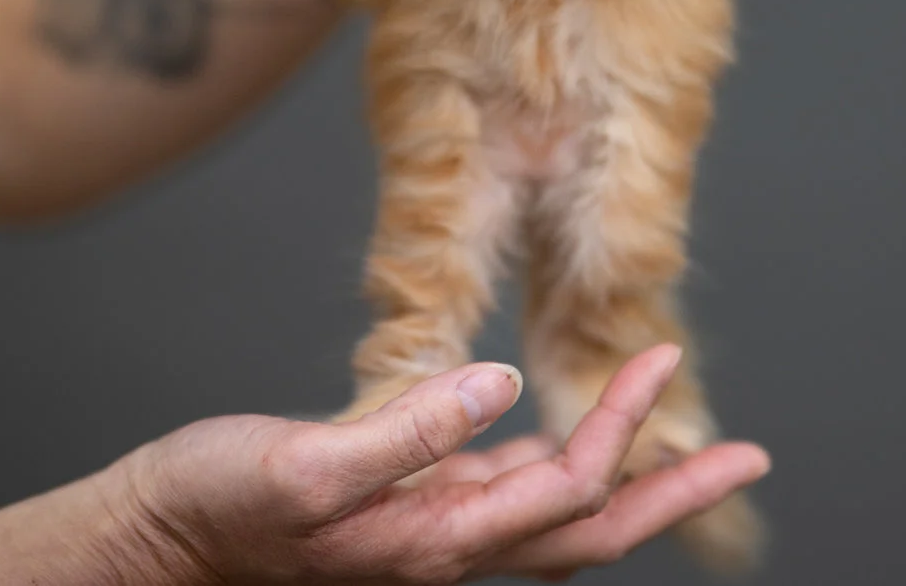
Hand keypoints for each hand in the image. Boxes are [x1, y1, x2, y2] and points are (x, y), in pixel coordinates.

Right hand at [117, 347, 768, 583]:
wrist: (160, 542)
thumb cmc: (218, 506)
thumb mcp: (304, 469)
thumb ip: (404, 433)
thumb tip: (496, 386)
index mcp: (436, 538)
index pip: (565, 488)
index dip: (623, 426)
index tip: (665, 359)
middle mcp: (449, 546)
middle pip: (589, 529)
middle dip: (672, 490)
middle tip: (745, 452)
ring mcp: (433, 532)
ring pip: (557, 516)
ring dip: (627, 480)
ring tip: (680, 441)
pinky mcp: (409, 509)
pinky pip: (510, 497)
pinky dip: (559, 467)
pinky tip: (565, 439)